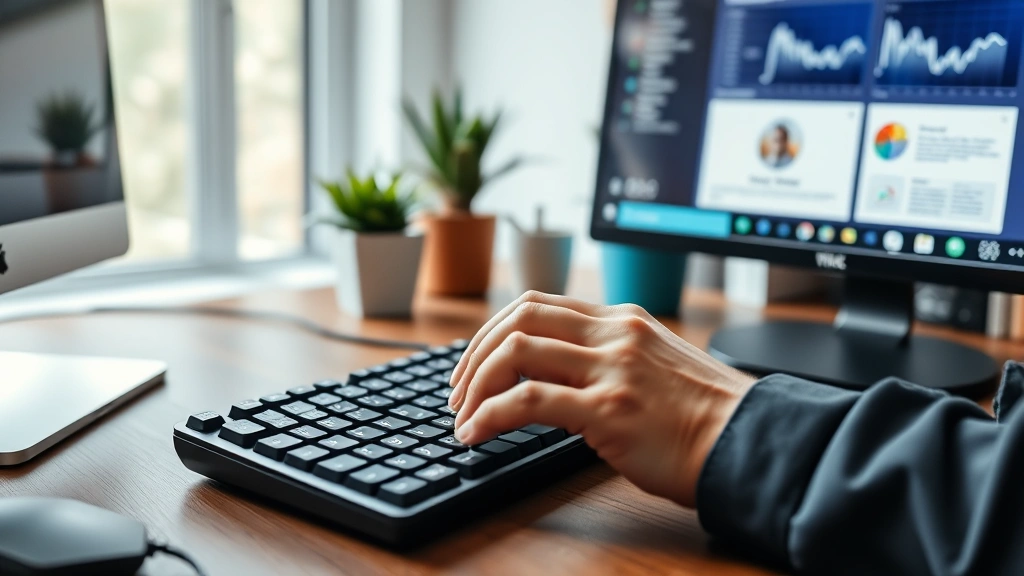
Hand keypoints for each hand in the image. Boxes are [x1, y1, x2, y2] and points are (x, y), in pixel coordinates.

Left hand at [448, 292, 755, 507]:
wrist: (748, 443)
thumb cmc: (704, 416)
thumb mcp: (655, 366)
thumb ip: (610, 359)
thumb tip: (556, 377)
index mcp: (622, 321)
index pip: (538, 305)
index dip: (493, 331)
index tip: (475, 362)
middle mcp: (614, 334)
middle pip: (518, 319)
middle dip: (474, 354)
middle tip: (458, 390)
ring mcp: (611, 368)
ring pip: (515, 352)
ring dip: (474, 385)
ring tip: (463, 416)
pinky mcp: (608, 409)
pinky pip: (528, 400)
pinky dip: (490, 415)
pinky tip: (477, 434)